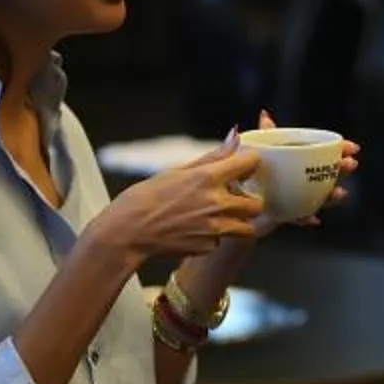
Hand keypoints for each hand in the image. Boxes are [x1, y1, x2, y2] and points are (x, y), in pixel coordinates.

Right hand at [103, 144, 262, 264]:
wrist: (127, 232)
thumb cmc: (146, 198)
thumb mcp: (178, 170)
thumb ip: (213, 157)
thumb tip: (235, 136)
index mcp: (208, 178)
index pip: (251, 163)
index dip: (249, 164)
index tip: (243, 167)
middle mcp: (216, 203)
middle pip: (256, 203)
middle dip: (248, 200)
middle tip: (234, 198)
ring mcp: (214, 229)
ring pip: (246, 227)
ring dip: (238, 221)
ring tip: (218, 216)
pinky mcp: (208, 247)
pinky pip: (222, 241)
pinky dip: (214, 236)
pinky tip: (196, 230)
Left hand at [235, 111, 360, 234]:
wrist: (241, 200)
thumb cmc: (253, 173)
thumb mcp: (259, 149)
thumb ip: (266, 135)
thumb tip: (264, 113)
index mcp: (301, 161)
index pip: (326, 153)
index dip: (341, 150)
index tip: (353, 148)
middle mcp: (303, 180)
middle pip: (328, 174)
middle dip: (341, 170)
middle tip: (349, 164)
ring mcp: (298, 198)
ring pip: (320, 197)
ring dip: (331, 195)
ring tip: (340, 193)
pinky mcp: (287, 214)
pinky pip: (299, 217)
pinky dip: (306, 217)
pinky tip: (312, 219)